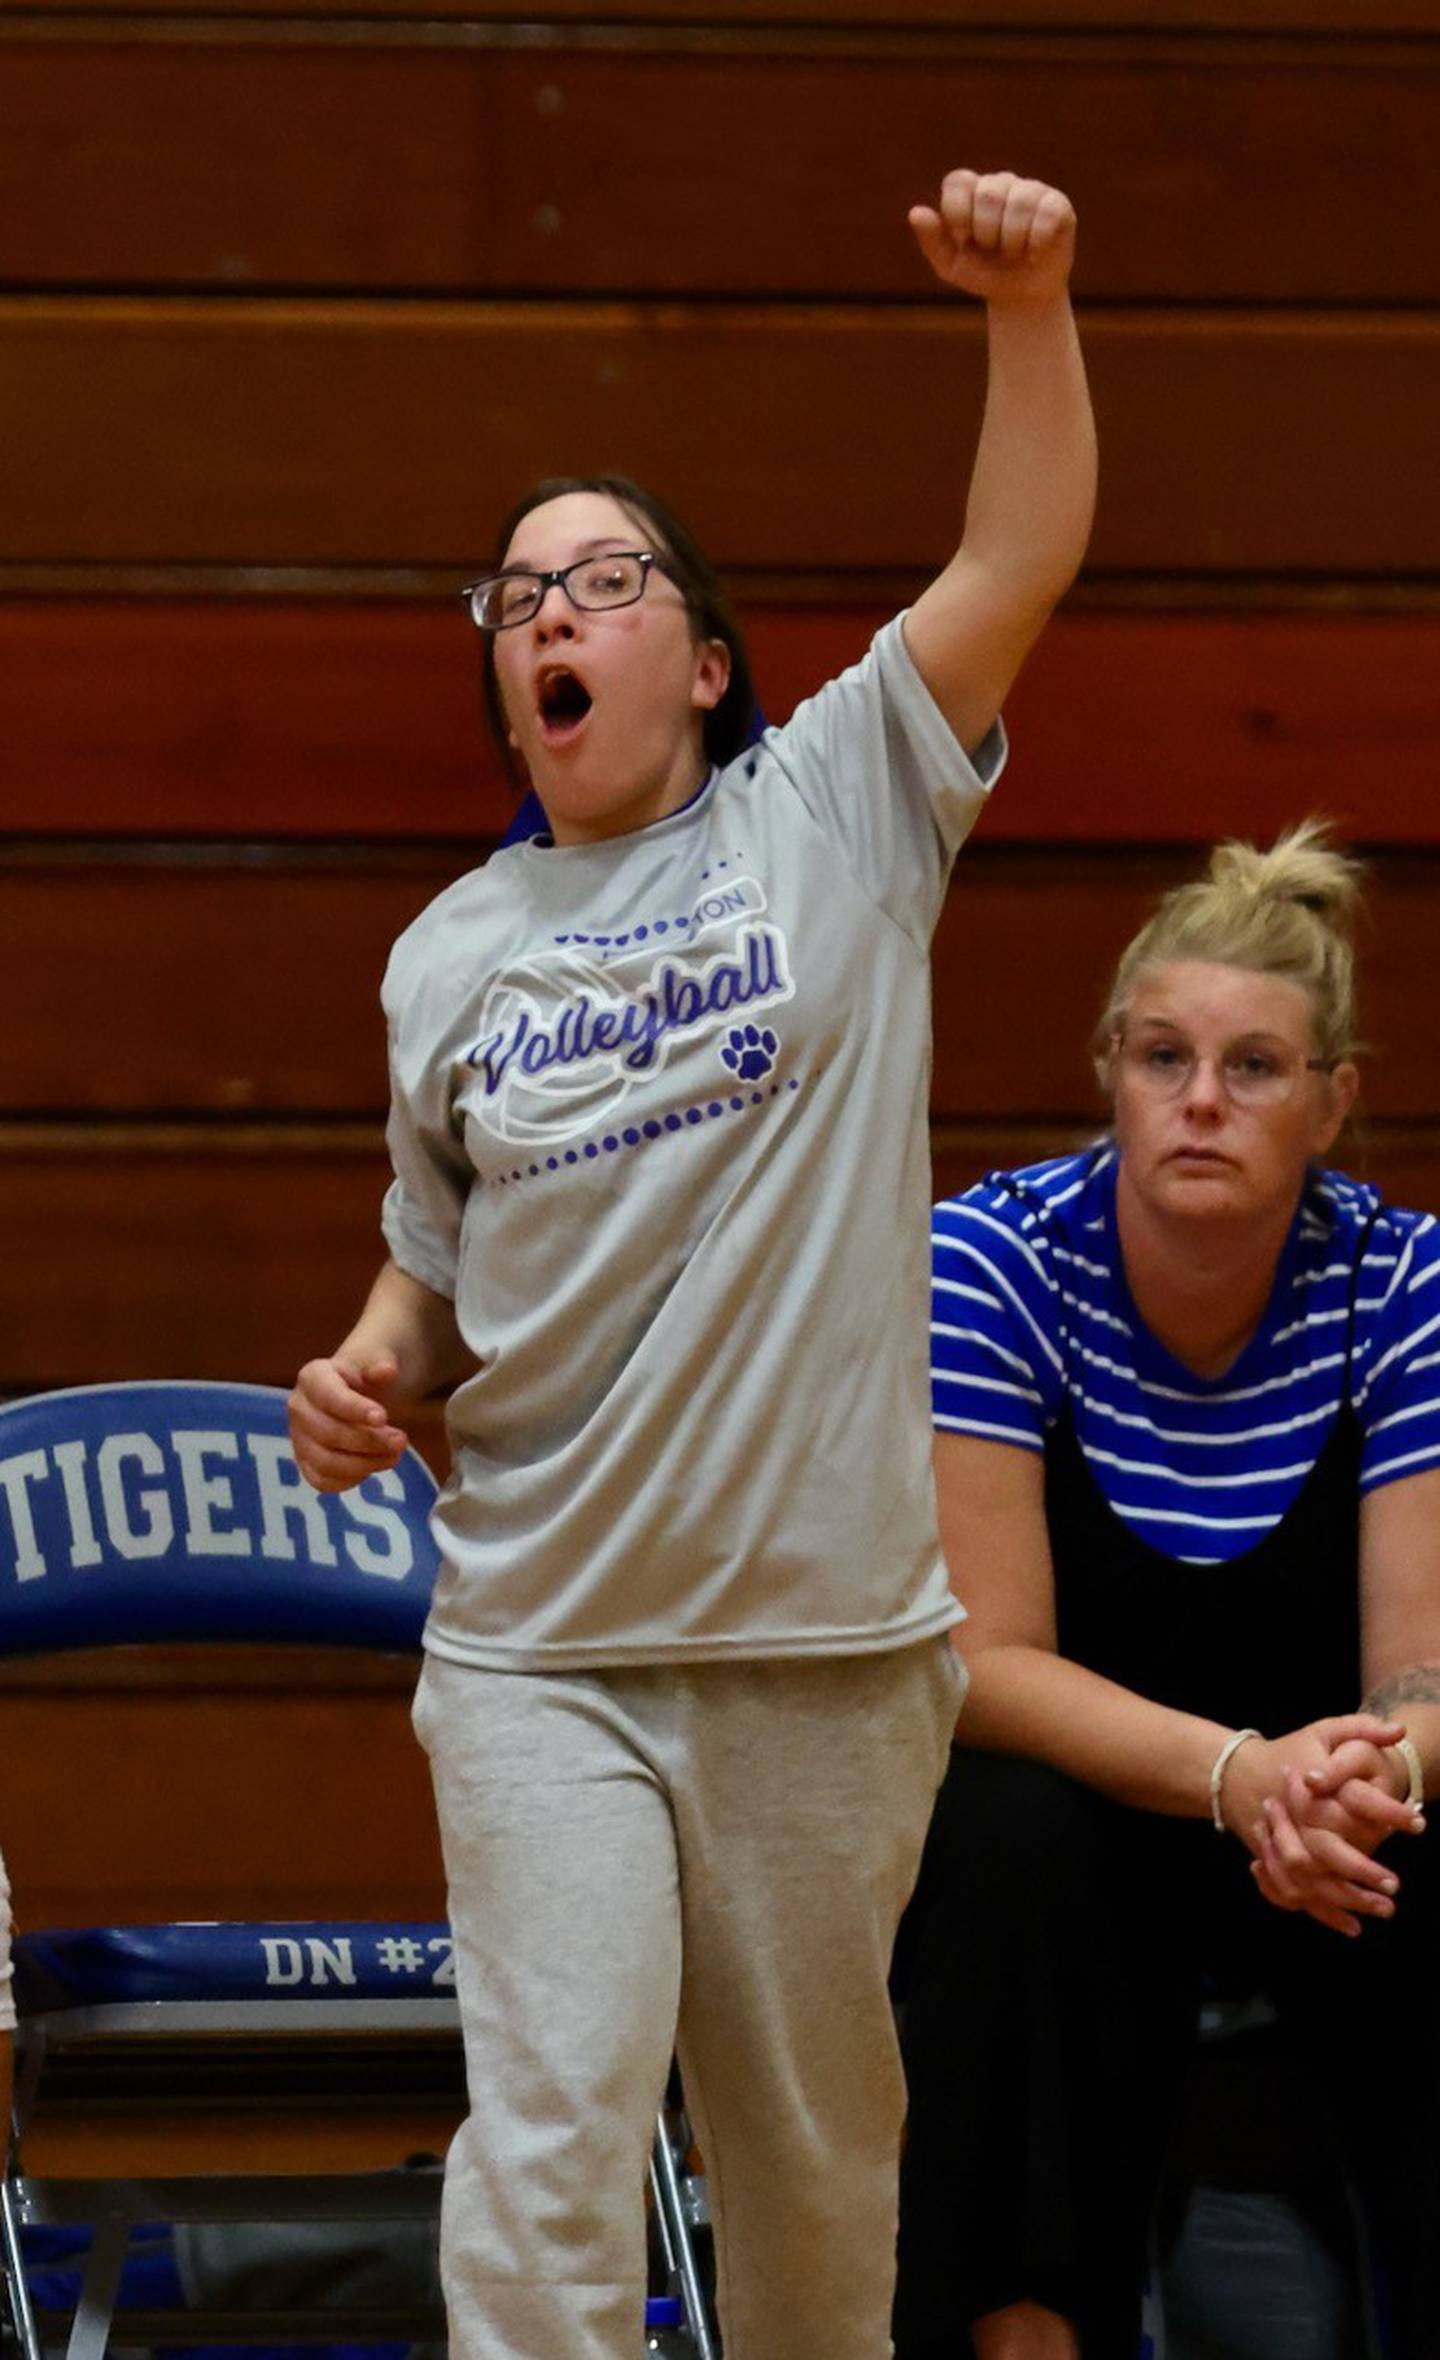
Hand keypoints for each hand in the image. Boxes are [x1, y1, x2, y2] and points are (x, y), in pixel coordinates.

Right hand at [288, 1353, 408, 1492]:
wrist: (354, 1393)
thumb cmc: (364, 1376)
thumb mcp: (375, 1362)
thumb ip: (379, 1366)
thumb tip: (388, 1370)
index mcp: (312, 1377)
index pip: (328, 1395)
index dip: (354, 1409)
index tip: (383, 1417)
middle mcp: (299, 1408)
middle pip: (328, 1433)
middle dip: (369, 1440)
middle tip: (401, 1440)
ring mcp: (299, 1438)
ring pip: (325, 1462)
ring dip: (364, 1463)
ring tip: (394, 1455)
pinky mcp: (305, 1463)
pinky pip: (322, 1481)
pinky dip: (350, 1479)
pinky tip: (374, 1466)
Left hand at [909, 170, 1076, 307]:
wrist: (1020, 297)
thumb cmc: (983, 274)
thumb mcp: (951, 265)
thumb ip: (932, 240)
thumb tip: (915, 212)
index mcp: (971, 191)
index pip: (958, 181)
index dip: (958, 213)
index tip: (963, 239)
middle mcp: (1000, 183)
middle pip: (988, 194)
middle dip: (987, 233)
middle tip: (993, 250)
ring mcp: (1030, 190)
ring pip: (1020, 203)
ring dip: (1013, 241)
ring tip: (1015, 252)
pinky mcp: (1057, 204)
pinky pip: (1046, 215)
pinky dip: (1037, 243)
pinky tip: (1035, 252)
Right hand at [1221, 1716, 1408, 1937]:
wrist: (1237, 1773)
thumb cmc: (1291, 1751)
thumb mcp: (1325, 1731)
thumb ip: (1362, 1728)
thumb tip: (1399, 1732)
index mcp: (1310, 1786)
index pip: (1353, 1802)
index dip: (1388, 1813)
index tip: (1418, 1824)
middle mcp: (1293, 1819)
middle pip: (1326, 1854)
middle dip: (1363, 1872)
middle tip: (1395, 1886)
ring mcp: (1279, 1844)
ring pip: (1312, 1883)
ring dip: (1349, 1900)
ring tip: (1385, 1909)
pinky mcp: (1274, 1864)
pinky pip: (1297, 1897)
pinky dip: (1324, 1915)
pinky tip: (1354, 1927)